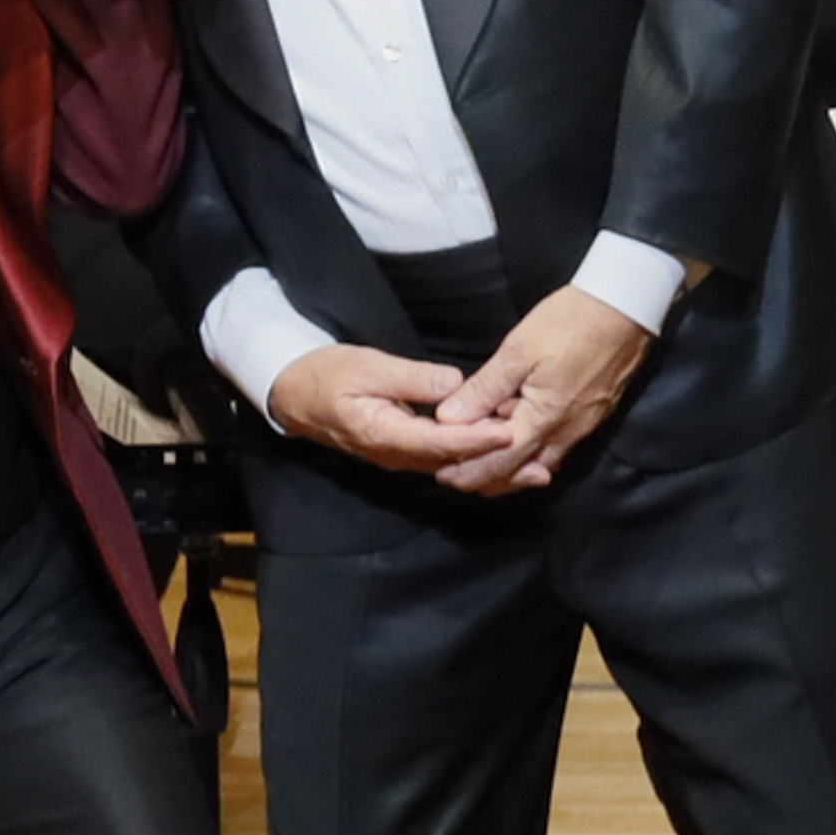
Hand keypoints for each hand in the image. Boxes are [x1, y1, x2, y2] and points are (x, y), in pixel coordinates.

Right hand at [262, 340, 517, 479]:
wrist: (295, 397)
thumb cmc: (327, 375)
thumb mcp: (367, 366)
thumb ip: (412, 378)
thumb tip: (454, 384)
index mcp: (385, 434)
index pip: (439, 442)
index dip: (476, 439)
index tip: (509, 432)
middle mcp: (396, 455)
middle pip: (453, 464)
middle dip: (496, 465)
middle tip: (540, 466)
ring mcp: (401, 457)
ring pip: (453, 466)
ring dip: (491, 467)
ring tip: (534, 468)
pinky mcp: (405, 451)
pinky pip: (445, 459)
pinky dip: (476, 457)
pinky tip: (501, 453)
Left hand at [428, 283, 654, 495]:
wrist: (627, 307)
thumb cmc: (571, 322)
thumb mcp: (518, 351)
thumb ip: (483, 389)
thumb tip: (447, 419)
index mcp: (544, 420)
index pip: (498, 463)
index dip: (468, 472)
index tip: (441, 474)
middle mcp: (566, 434)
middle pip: (519, 473)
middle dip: (485, 478)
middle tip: (452, 474)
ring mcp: (583, 428)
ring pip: (539, 464)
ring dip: (508, 468)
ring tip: (477, 461)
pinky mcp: (593, 417)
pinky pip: (557, 449)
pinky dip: (532, 453)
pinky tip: (517, 440)